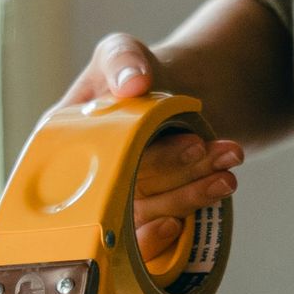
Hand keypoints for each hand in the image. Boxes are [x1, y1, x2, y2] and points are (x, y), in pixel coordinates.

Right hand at [59, 29, 241, 264]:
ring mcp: (116, 206)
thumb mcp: (122, 53)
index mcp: (66, 142)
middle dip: (174, 170)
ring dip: (192, 192)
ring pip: (148, 214)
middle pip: (124, 191)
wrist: (173, 98)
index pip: (86, 165)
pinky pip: (157, 240)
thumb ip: (123, 60)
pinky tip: (216, 194)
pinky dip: (188, 220)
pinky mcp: (144, 220)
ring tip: (227, 164)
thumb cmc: (135, 75)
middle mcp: (87, 181)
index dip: (129, 162)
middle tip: (206, 147)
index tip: (183, 143)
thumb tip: (133, 84)